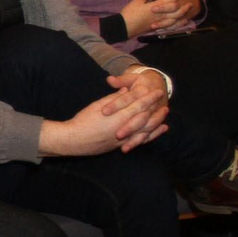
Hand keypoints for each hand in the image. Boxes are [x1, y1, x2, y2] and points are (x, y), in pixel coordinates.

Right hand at [40, 79, 166, 156]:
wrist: (73, 140)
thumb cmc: (82, 121)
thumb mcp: (96, 106)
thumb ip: (113, 99)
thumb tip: (126, 91)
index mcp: (118, 116)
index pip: (139, 104)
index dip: (149, 97)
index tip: (157, 91)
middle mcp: (124, 127)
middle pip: (146, 117)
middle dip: (156, 109)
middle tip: (165, 102)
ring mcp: (124, 138)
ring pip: (146, 130)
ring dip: (157, 121)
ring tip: (164, 115)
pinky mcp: (120, 145)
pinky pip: (141, 140)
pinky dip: (152, 135)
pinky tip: (159, 130)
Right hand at [121, 0, 198, 36]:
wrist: (124, 27)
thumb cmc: (129, 13)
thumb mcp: (136, 2)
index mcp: (156, 6)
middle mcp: (161, 14)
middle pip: (177, 7)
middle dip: (182, 1)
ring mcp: (160, 22)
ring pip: (177, 17)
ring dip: (184, 11)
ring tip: (188, 7)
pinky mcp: (158, 27)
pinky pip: (172, 25)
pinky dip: (179, 23)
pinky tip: (182, 20)